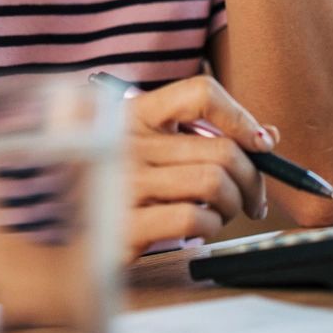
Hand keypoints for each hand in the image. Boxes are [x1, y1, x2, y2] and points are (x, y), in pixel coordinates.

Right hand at [122, 73, 282, 256]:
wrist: (65, 239)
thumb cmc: (120, 190)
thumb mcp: (152, 152)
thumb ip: (204, 138)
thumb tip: (267, 136)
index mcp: (134, 115)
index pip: (200, 93)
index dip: (241, 117)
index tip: (260, 144)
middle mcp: (127, 142)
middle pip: (222, 149)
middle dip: (251, 180)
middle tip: (251, 199)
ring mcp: (123, 182)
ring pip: (214, 183)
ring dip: (232, 205)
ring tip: (220, 214)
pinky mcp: (124, 223)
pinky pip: (192, 218)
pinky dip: (210, 227)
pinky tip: (199, 230)